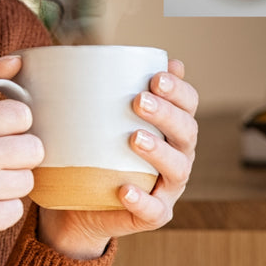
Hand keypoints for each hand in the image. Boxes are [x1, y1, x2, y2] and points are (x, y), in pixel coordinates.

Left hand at [37, 59, 198, 259]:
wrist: (78, 203)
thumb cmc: (91, 149)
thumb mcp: (94, 117)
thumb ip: (100, 88)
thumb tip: (92, 51)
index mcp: (169, 127)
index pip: (187, 104)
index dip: (179, 90)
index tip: (156, 76)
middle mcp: (177, 155)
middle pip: (186, 132)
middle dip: (167, 114)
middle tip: (139, 101)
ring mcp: (167, 188)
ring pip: (177, 169)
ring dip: (159, 152)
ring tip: (134, 138)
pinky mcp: (152, 215)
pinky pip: (154, 210)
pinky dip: (142, 200)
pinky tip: (126, 189)